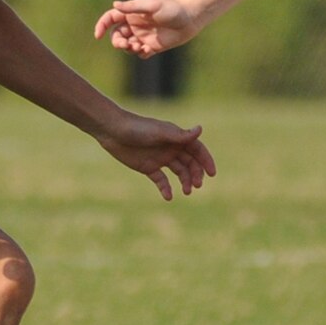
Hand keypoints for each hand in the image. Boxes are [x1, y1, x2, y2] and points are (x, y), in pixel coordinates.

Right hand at [95, 0, 201, 58]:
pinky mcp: (152, 47)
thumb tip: (115, 5)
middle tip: (126, 44)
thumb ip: (133, 7)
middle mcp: (135, 25)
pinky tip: (148, 49)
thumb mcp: (152, 5)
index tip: (98, 35)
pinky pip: (139, 54)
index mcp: (132, 14)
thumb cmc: (172, 8)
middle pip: (116, 36)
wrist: (190, 18)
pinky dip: (140, 53)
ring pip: (126, 46)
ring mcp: (143, 36)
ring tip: (138, 47)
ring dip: (128, 49)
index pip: (111, 19)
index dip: (102, 26)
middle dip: (117, 42)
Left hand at [96, 110, 215, 200]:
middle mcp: (171, 148)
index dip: (206, 161)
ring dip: (184, 182)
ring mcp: (160, 158)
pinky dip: (166, 188)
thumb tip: (200, 129)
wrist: (113, 132)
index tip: (212, 174)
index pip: (197, 149)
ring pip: (178, 172)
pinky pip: (161, 180)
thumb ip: (180, 135)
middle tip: (196, 185)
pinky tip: (168, 196)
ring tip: (186, 192)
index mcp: (176, 137)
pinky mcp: (148, 167)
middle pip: (190, 163)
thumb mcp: (160, 133)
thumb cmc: (138, 128)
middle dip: (196, 174)